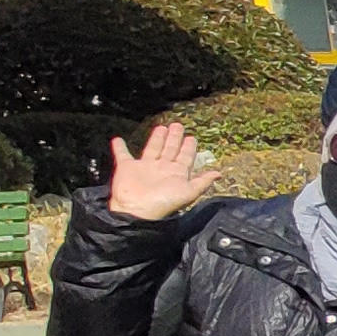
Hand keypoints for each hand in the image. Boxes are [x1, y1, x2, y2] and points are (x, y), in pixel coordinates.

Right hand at [102, 124, 221, 220]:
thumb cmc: (163, 202)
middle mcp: (161, 168)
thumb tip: (219, 174)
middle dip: (174, 138)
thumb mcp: (189, 192)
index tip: (192, 137)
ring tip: (162, 127)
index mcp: (176, 173)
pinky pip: (122, 154)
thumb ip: (203, 182)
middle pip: (170, 149)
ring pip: (152, 148)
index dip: (189, 147)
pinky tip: (117, 139)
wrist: (137, 210)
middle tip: (178, 126)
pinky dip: (119, 147)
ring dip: (156, 138)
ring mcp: (144, 167)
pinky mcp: (127, 167)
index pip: (185, 156)